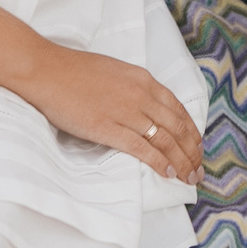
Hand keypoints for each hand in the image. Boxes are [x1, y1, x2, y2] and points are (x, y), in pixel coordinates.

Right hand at [10, 41, 205, 184]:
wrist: (48, 71)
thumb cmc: (75, 71)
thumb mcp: (115, 71)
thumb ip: (133, 88)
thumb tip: (144, 106)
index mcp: (143, 79)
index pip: (177, 108)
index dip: (191, 131)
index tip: (197, 146)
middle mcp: (140, 95)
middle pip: (177, 127)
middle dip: (192, 150)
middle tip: (199, 168)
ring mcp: (126, 112)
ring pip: (165, 140)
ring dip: (181, 161)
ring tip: (189, 176)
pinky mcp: (109, 128)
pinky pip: (143, 148)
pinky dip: (159, 162)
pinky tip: (169, 173)